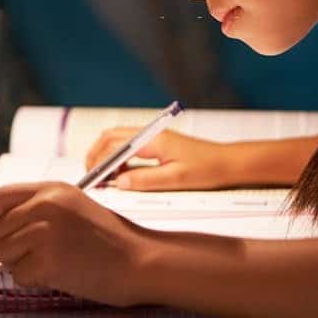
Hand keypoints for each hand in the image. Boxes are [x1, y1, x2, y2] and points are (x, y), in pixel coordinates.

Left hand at [0, 182, 149, 306]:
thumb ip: (42, 207)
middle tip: (33, 253)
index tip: (15, 229)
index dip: (5, 216)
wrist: (140, 260)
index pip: (1, 197)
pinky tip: (56, 273)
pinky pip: (17, 275)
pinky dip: (32, 280)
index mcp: (52, 189)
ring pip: (2, 252)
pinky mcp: (46, 262)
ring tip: (48, 262)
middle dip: (9, 245)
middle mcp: (45, 206)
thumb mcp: (76, 205)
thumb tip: (7, 222)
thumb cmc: (113, 239)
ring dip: (19, 263)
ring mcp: (45, 233)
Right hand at [85, 127, 231, 190]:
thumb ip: (145, 180)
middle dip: (96, 155)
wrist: (227, 163)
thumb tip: (120, 182)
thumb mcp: (175, 180)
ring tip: (103, 179)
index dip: (99, 161)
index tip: (91, 178)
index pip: (115, 145)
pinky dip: (119, 159)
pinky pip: (130, 147)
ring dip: (107, 156)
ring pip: (119, 140)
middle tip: (90, 177)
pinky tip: (121, 176)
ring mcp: (154, 137)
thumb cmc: (207, 169)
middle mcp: (151, 134)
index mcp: (154, 140)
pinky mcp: (157, 144)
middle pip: (111, 137)